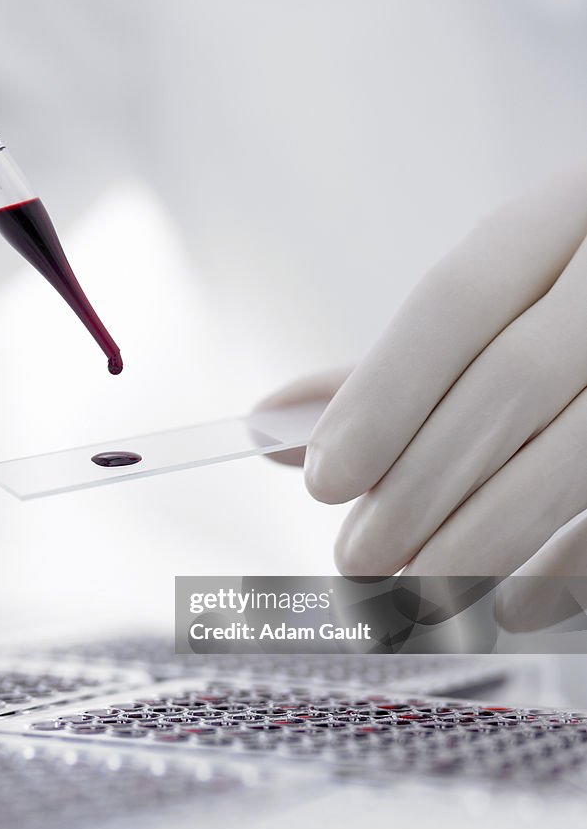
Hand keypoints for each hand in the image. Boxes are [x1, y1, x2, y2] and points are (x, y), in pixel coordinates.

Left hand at [261, 167, 586, 611]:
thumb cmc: (561, 313)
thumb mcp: (492, 313)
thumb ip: (387, 372)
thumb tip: (271, 426)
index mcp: (560, 218)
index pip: (460, 299)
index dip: (386, 394)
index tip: (323, 480)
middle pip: (513, 382)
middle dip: (423, 483)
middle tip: (356, 561)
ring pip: (578, 454)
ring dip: (486, 538)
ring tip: (415, 596)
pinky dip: (571, 568)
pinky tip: (512, 609)